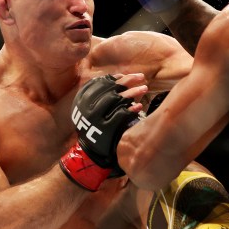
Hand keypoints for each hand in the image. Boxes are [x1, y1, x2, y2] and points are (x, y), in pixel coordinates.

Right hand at [60, 74, 145, 190]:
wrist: (91, 153)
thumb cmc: (96, 128)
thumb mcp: (92, 109)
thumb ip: (104, 95)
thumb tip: (123, 77)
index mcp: (83, 100)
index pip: (101, 82)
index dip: (117, 77)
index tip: (128, 75)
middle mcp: (88, 107)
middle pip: (111, 88)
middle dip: (128, 80)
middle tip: (141, 77)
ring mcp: (96, 118)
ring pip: (117, 99)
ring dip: (133, 92)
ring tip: (145, 88)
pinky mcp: (105, 129)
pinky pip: (122, 115)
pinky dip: (132, 109)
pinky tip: (140, 106)